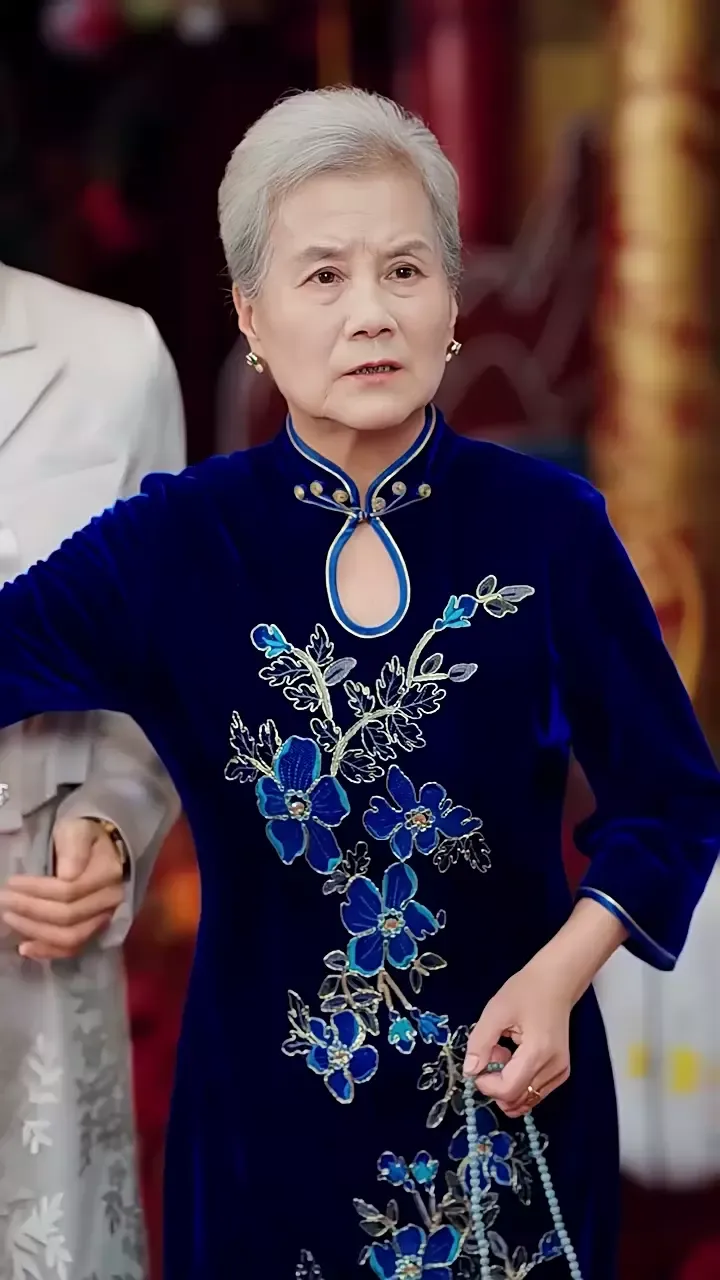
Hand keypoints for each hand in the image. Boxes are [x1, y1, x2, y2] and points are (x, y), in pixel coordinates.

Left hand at [0, 817, 124, 960]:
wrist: (102, 852)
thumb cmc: (83, 839)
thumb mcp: (77, 830)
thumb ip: (74, 847)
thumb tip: (67, 875)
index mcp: (107, 873)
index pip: (69, 890)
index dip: (38, 890)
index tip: (11, 882)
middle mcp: (110, 901)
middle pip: (68, 916)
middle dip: (31, 910)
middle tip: (4, 900)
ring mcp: (104, 919)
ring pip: (70, 938)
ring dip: (36, 931)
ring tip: (10, 918)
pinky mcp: (94, 932)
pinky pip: (72, 949)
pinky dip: (47, 951)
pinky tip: (25, 948)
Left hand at [462, 899, 628, 1117]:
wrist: (556, 982)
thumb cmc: (526, 991)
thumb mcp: (495, 1011)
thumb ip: (480, 1043)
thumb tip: (471, 1071)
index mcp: (538, 1052)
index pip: (509, 1090)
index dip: (487, 1085)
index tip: (477, 1066)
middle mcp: (554, 1068)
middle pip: (517, 1099)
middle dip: (496, 1083)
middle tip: (493, 1053)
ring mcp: (560, 1072)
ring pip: (526, 1098)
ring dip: (507, 1083)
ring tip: (504, 1052)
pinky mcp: (561, 1072)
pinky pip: (534, 1090)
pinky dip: (519, 1081)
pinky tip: (515, 1057)